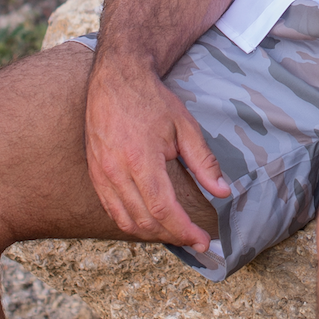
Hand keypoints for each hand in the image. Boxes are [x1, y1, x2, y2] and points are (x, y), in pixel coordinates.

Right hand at [84, 51, 231, 251]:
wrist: (116, 79)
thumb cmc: (152, 100)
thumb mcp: (184, 126)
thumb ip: (203, 161)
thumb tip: (223, 190)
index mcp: (140, 159)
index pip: (162, 209)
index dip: (183, 230)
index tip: (202, 240)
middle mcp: (115, 172)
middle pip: (144, 221)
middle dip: (172, 236)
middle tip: (194, 239)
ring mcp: (101, 175)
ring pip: (125, 221)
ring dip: (152, 234)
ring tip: (176, 232)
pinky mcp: (94, 174)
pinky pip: (112, 210)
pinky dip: (132, 222)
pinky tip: (150, 220)